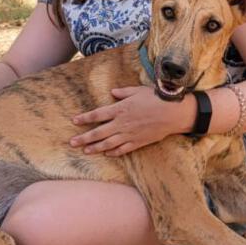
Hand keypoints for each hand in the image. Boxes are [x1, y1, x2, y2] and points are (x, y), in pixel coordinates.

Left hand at [70, 84, 191, 156]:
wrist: (173, 113)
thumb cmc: (156, 98)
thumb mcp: (138, 90)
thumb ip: (123, 92)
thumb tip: (112, 92)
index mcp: (120, 109)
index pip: (97, 115)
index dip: (85, 118)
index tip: (74, 121)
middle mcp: (122, 123)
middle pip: (98, 132)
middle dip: (84, 138)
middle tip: (72, 142)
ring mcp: (129, 134)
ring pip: (108, 144)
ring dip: (95, 148)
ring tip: (85, 150)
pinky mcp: (138, 142)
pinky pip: (123, 149)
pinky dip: (114, 152)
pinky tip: (107, 154)